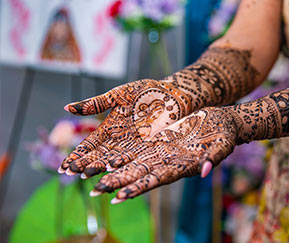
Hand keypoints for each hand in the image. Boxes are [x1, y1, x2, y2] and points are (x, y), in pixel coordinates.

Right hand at [58, 79, 190, 176]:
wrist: (172, 94)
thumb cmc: (146, 91)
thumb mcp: (118, 95)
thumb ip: (95, 103)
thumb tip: (66, 108)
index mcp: (108, 128)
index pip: (89, 145)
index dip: (77, 155)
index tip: (64, 167)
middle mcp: (118, 140)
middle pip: (98, 155)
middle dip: (84, 164)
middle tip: (71, 174)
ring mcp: (132, 145)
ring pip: (112, 160)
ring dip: (100, 168)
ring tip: (87, 176)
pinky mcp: (147, 148)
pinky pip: (132, 159)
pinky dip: (121, 166)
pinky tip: (112, 172)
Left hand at [89, 107, 237, 202]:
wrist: (220, 120)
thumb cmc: (224, 134)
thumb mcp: (222, 145)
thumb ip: (213, 158)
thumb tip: (204, 171)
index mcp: (181, 167)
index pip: (156, 180)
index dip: (138, 188)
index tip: (119, 197)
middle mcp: (167, 162)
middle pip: (138, 175)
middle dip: (117, 183)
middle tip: (94, 191)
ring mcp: (161, 152)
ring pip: (132, 162)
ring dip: (112, 169)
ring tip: (90, 176)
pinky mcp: (158, 140)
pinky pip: (135, 147)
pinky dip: (120, 152)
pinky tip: (104, 157)